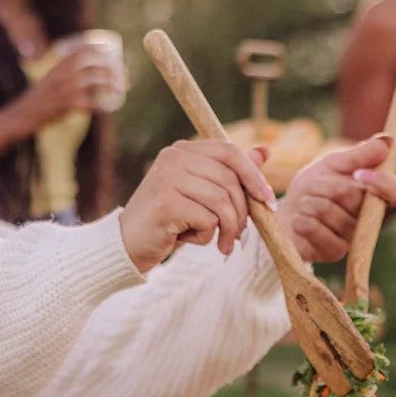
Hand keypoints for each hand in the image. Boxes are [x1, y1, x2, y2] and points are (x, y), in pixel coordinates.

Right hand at [25, 42, 121, 121]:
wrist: (26, 112)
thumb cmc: (42, 95)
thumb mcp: (52, 76)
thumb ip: (68, 70)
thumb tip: (91, 67)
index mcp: (61, 64)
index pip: (85, 50)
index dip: (102, 51)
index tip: (114, 56)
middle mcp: (65, 73)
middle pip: (96, 65)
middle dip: (115, 68)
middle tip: (126, 76)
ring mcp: (68, 88)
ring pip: (98, 81)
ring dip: (114, 85)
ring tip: (123, 89)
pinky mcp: (70, 105)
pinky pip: (93, 104)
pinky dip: (105, 107)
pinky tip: (112, 108)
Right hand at [118, 140, 275, 272]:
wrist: (127, 245)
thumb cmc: (169, 220)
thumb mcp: (202, 194)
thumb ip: (231, 172)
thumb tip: (266, 150)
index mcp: (183, 150)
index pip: (230, 152)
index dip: (254, 176)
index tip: (268, 201)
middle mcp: (173, 158)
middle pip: (230, 180)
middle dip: (242, 213)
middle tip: (237, 236)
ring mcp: (167, 178)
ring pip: (222, 201)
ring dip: (227, 228)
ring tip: (220, 243)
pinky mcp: (166, 202)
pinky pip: (207, 219)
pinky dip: (206, 236)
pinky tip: (189, 240)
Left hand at [279, 135, 395, 261]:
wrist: (288, 212)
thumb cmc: (316, 187)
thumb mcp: (335, 164)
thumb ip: (360, 154)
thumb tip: (388, 140)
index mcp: (379, 195)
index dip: (386, 184)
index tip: (359, 174)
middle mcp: (371, 219)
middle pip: (353, 195)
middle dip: (325, 185)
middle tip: (316, 186)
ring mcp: (354, 239)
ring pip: (329, 211)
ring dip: (309, 201)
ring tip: (306, 203)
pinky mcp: (334, 253)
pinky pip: (316, 230)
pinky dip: (302, 219)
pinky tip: (301, 220)